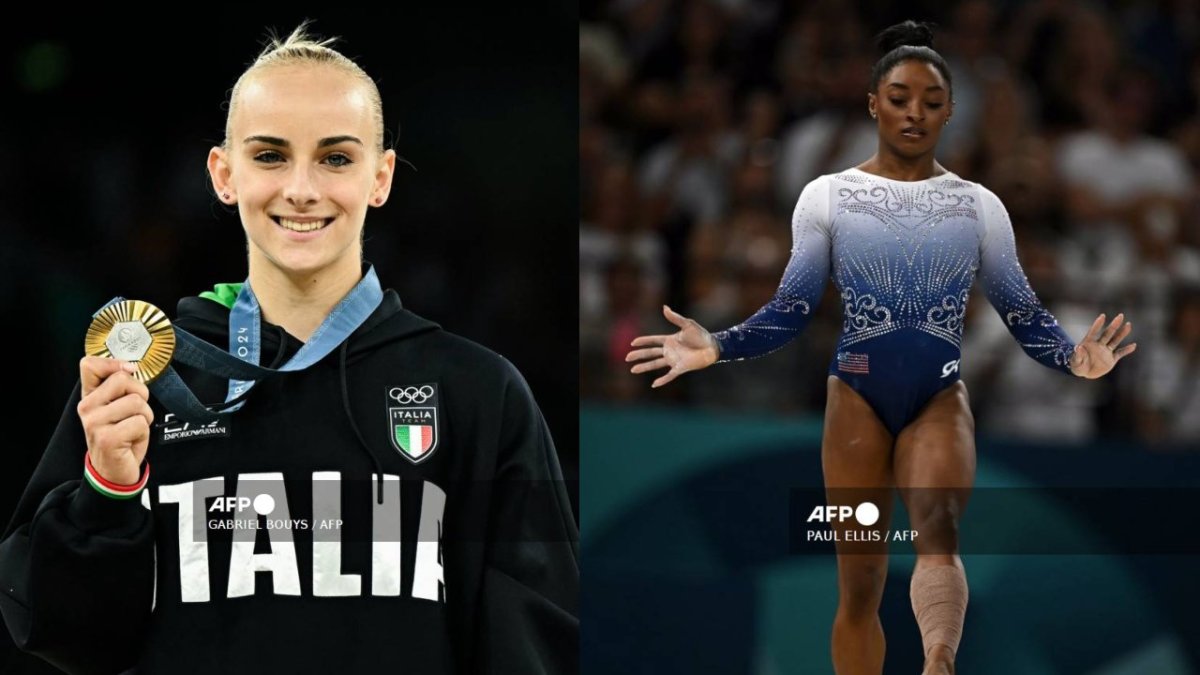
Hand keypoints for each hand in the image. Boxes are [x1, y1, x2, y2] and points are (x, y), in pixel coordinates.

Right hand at [77, 356, 153, 484]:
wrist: (115, 471)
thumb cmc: (121, 436)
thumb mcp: (118, 407)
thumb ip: (120, 386)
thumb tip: (130, 367)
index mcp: (89, 396)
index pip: (90, 365)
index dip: (114, 364)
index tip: (128, 372)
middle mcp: (87, 407)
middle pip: (122, 379)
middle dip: (140, 395)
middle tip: (134, 413)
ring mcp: (94, 423)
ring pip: (136, 401)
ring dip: (144, 415)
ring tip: (133, 428)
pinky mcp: (107, 438)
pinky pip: (140, 422)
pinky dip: (144, 431)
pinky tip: (131, 440)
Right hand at [625, 305, 719, 387]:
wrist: (712, 347)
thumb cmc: (701, 335)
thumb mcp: (687, 324)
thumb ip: (675, 317)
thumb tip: (664, 307)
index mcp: (670, 340)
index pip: (653, 341)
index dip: (643, 341)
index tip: (632, 343)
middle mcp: (670, 350)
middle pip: (650, 353)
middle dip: (639, 355)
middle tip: (627, 357)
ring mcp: (674, 360)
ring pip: (655, 364)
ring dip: (644, 367)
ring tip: (633, 370)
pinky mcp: (680, 368)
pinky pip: (669, 375)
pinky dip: (662, 380)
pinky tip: (653, 384)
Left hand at [1069, 313, 1136, 378]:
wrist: (1084, 372)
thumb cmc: (1077, 365)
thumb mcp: (1076, 361)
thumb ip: (1078, 354)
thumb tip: (1078, 347)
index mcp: (1088, 343)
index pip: (1093, 332)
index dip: (1098, 324)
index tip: (1102, 316)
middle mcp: (1099, 345)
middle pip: (1108, 333)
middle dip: (1114, 325)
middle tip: (1120, 315)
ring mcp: (1105, 351)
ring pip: (1115, 340)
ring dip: (1122, 333)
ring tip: (1128, 325)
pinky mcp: (1111, 359)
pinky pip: (1120, 353)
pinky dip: (1126, 350)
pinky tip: (1134, 345)